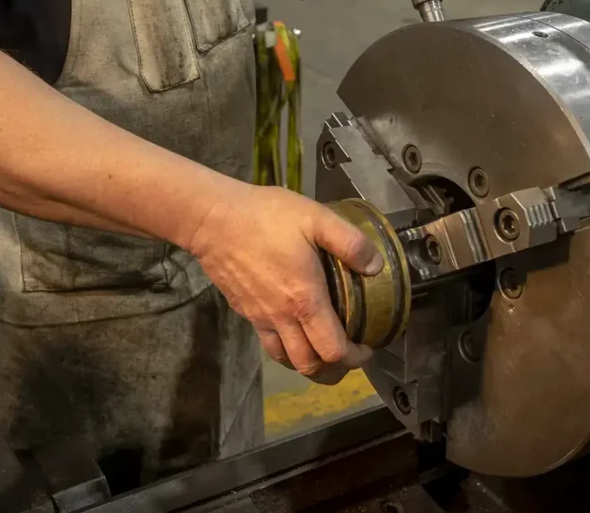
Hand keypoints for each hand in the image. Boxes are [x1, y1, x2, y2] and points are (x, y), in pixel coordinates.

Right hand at [187, 184, 379, 383]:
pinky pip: (268, 342)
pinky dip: (285, 347)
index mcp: (305, 300)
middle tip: (349, 356)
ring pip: (285, 359)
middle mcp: (282, 318)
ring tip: (322, 350)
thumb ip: (351, 243)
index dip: (355, 358)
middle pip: (308, 366)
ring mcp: (259, 317)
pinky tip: (293, 328)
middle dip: (334, 371)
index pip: (333, 351)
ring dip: (308, 363)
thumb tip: (376, 267)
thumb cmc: (266, 217)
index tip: (367, 347)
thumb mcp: (316, 219)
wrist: (213, 219)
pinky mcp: (244, 311)